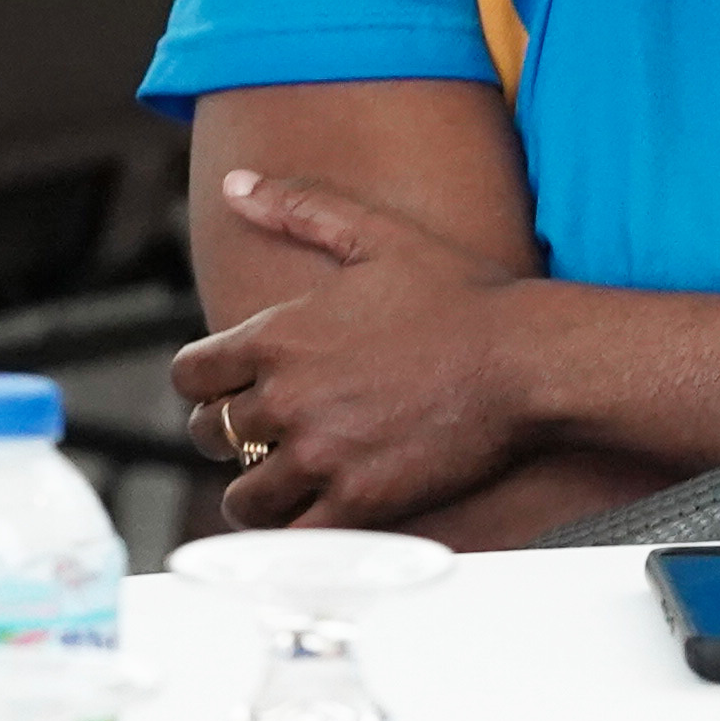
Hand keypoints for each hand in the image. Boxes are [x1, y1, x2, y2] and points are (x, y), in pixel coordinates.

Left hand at [167, 163, 535, 530]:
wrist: (529, 360)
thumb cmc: (462, 294)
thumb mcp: (375, 235)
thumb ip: (297, 209)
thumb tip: (236, 183)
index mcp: (277, 336)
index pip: (190, 375)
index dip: (203, 385)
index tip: (228, 391)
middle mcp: (286, 397)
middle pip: (209, 434)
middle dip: (226, 436)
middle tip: (258, 439)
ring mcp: (322, 453)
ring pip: (243, 495)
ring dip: (255, 492)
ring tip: (280, 485)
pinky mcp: (360, 500)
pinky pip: (295, 537)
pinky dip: (294, 535)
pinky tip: (310, 521)